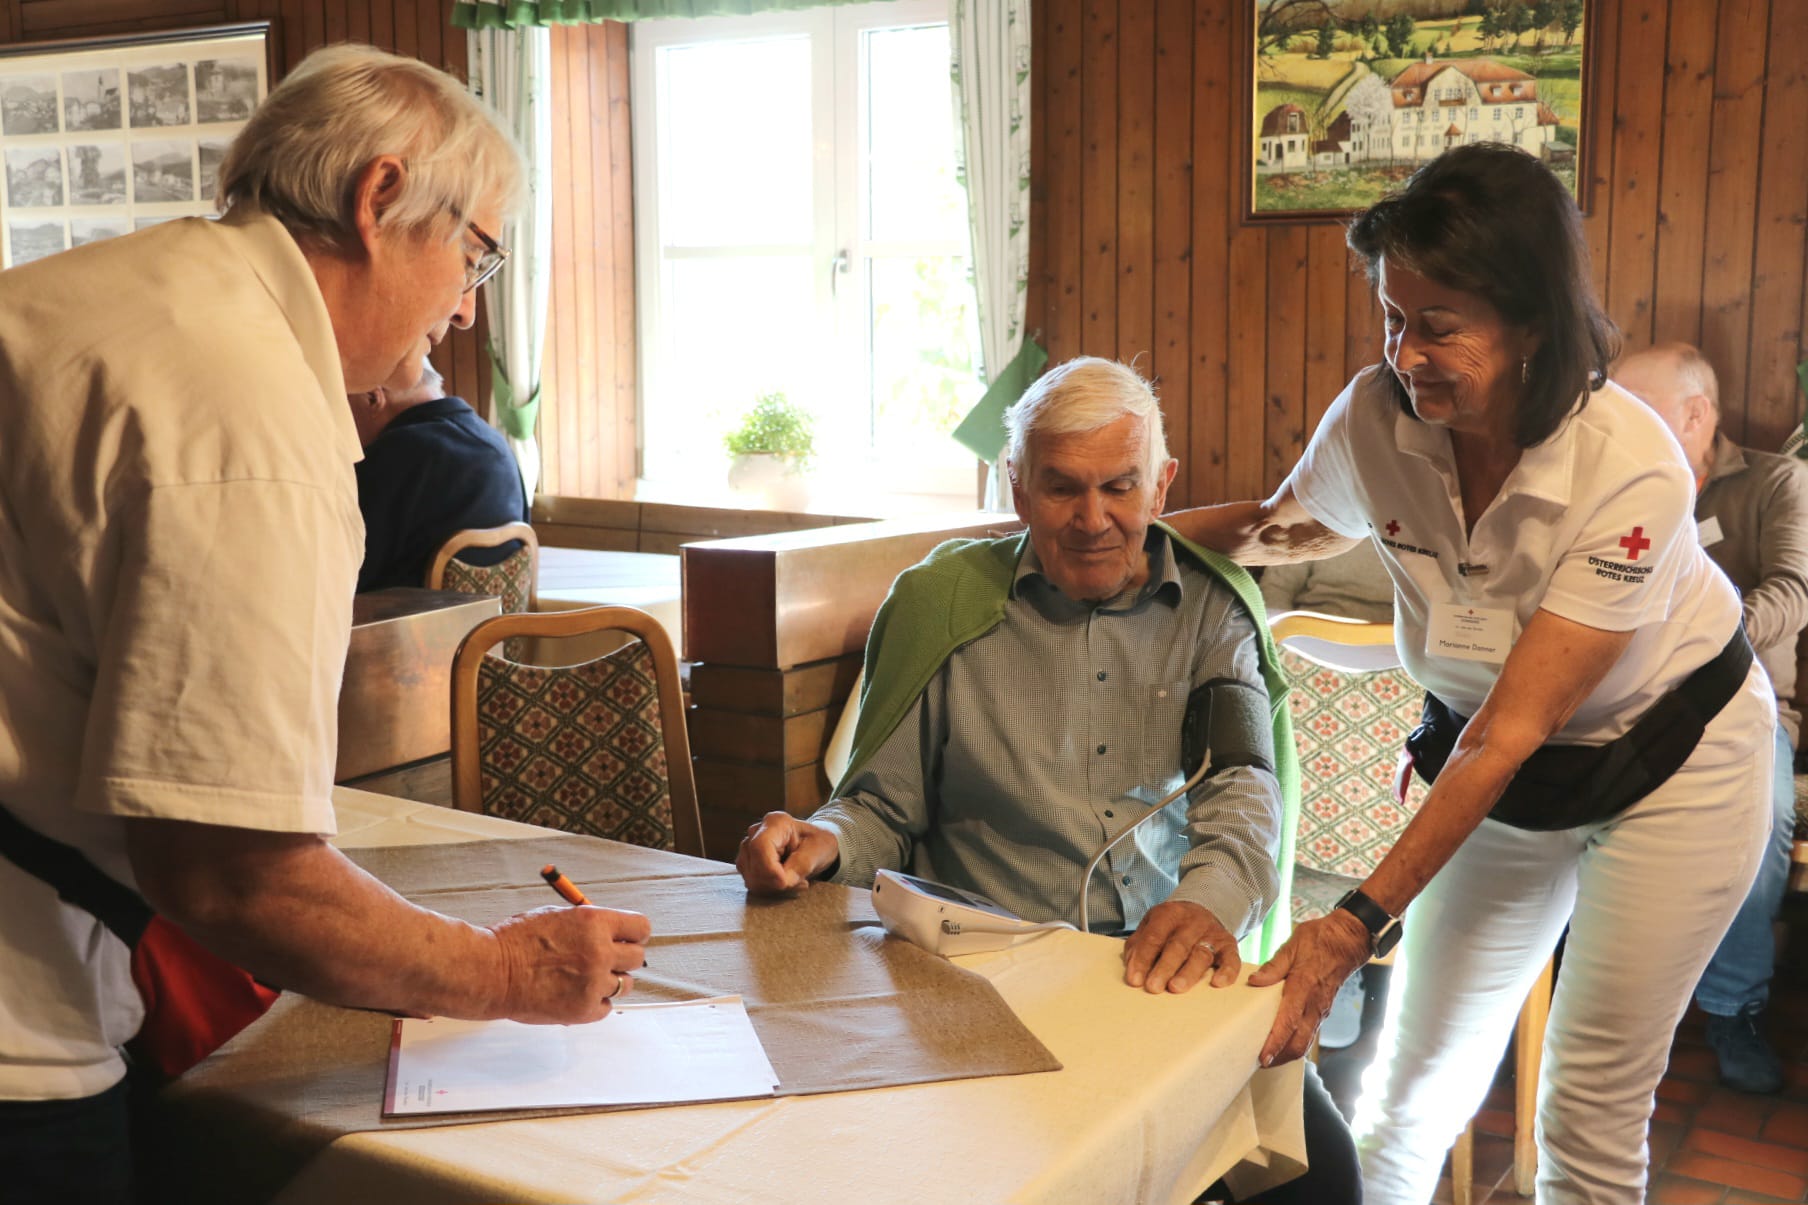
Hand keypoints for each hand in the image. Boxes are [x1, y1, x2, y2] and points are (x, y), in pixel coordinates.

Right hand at [489, 904, 649, 1023]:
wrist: (489, 972)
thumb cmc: (516, 941)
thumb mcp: (557, 916)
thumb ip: (589, 924)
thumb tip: (614, 932)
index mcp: (594, 922)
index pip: (641, 927)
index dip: (634, 933)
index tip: (626, 938)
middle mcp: (600, 952)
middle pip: (637, 957)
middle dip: (623, 957)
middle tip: (605, 959)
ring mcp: (593, 983)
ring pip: (625, 984)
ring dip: (610, 981)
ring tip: (585, 978)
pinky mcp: (584, 1010)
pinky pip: (606, 1007)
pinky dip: (595, 1002)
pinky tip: (575, 994)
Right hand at [735, 812, 839, 894]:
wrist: (815, 845)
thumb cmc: (818, 843)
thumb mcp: (819, 850)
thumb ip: (801, 865)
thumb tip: (782, 882)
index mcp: (775, 823)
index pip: (759, 847)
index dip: (769, 870)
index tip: (786, 883)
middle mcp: (756, 833)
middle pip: (754, 867)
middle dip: (777, 882)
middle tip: (801, 882)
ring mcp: (748, 848)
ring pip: (752, 879)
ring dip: (775, 888)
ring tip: (795, 880)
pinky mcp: (747, 863)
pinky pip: (754, 884)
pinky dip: (771, 890)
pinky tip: (786, 882)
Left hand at [1122, 900, 1239, 993]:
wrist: (1204, 908)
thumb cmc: (1171, 925)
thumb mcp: (1151, 924)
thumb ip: (1139, 944)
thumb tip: (1132, 967)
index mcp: (1169, 914)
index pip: (1154, 937)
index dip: (1143, 959)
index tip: (1135, 980)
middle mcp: (1192, 923)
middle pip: (1177, 946)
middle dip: (1164, 968)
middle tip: (1153, 987)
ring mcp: (1212, 934)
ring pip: (1201, 955)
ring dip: (1188, 973)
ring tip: (1176, 988)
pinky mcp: (1229, 945)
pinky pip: (1231, 959)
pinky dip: (1227, 972)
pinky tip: (1217, 983)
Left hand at [1246, 909, 1371, 1065]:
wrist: (1348, 940)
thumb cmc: (1320, 940)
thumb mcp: (1293, 946)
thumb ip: (1273, 966)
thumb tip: (1254, 982)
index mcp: (1303, 987)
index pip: (1289, 1022)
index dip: (1275, 1042)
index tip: (1263, 1057)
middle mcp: (1314, 1004)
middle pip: (1299, 1043)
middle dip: (1280, 1057)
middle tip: (1258, 1062)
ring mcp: (1320, 1009)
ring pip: (1305, 1042)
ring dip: (1287, 1054)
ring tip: (1268, 1057)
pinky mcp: (1322, 1010)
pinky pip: (1310, 1034)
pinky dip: (1296, 1044)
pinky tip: (1283, 1043)